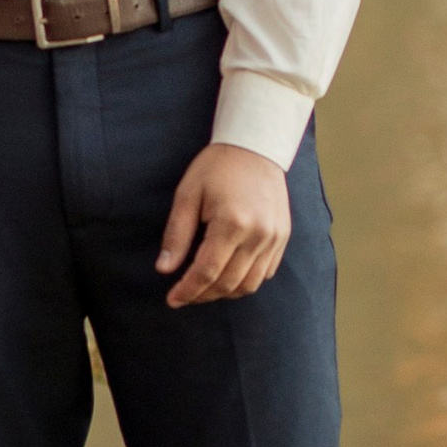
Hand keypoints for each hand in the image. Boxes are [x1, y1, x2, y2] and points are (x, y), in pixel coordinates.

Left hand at [157, 145, 291, 306]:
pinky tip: (228, 274)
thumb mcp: (188, 194)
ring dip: (224, 293)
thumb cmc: (217, 167)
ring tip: (204, 288)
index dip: (188, 290)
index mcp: (232, 222)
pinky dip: (245, 281)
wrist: (255, 146)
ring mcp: (274, 238)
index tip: (172, 299)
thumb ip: (177, 234)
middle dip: (203, 295)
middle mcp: (258, 234)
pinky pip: (265, 273)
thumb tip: (164, 270)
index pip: (207, 272)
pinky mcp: (282, 237)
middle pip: (228, 283)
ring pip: (249, 284)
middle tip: (184, 295)